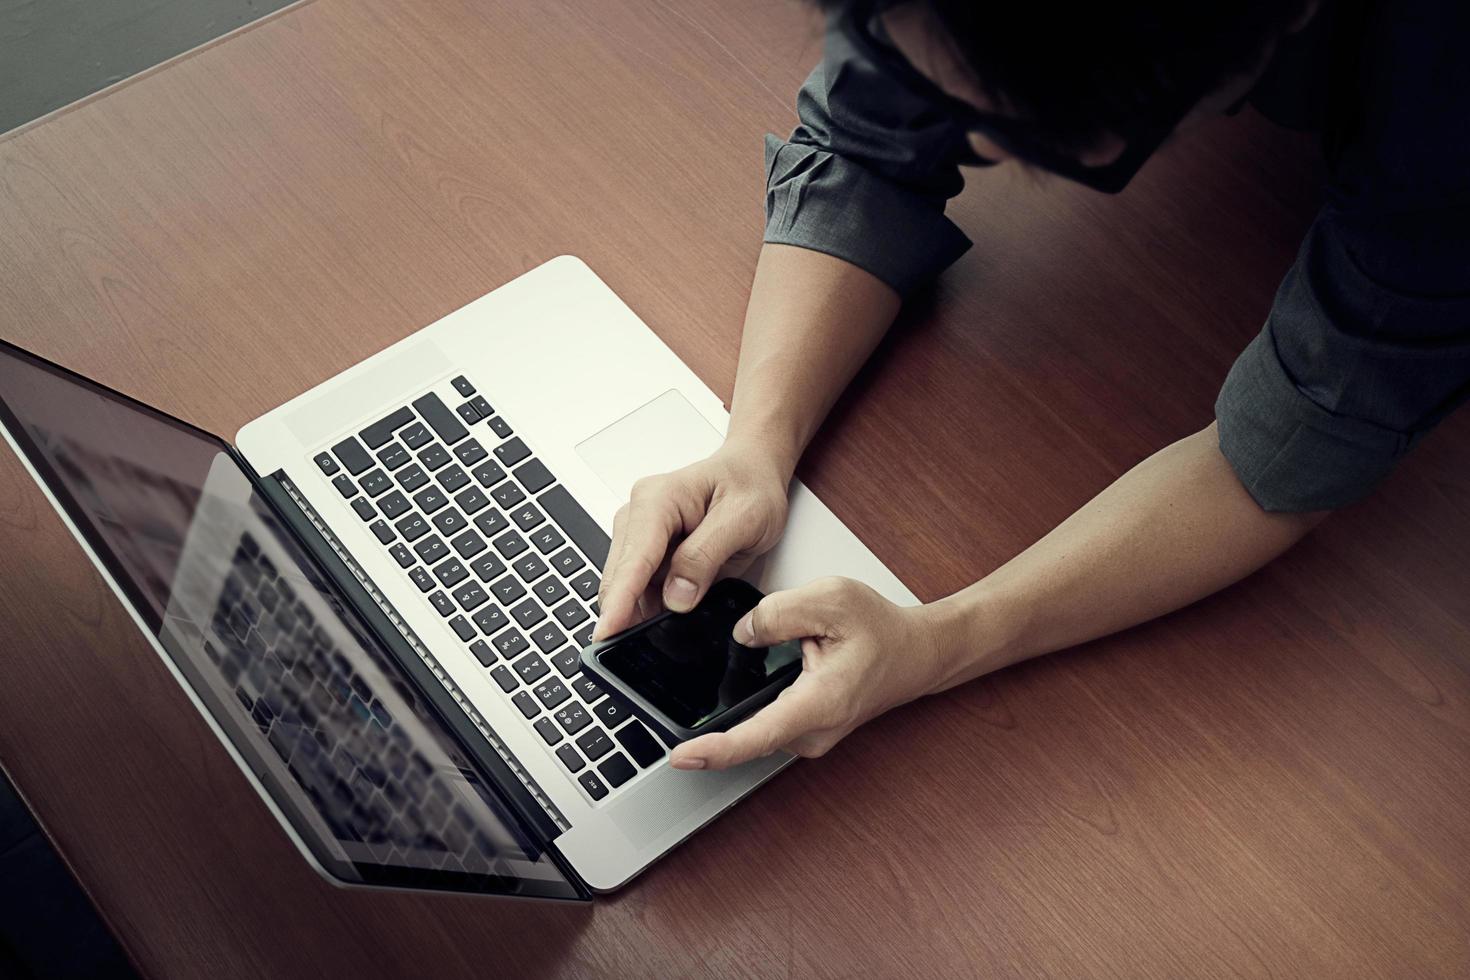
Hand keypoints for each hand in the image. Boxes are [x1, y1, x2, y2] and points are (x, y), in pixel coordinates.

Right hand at [593, 443, 791, 639]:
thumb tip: (677, 596)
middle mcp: (638, 517)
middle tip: (654, 644)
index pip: (632, 559)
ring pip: (628, 588)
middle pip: (620, 579)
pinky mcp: (648, 553)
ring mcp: (639, 536)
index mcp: (657, 500)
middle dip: (629, 614)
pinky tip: (677, 610)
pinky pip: (642, 588)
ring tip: (676, 625)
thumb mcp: (743, 518)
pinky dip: (655, 606)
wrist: (753, 472)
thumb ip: (706, 556)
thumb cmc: (750, 484)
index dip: (619, 600)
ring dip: (645, 611)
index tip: (608, 632)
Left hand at [669, 577, 954, 770]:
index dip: (715, 750)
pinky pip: (762, 721)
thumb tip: (742, 633)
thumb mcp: (832, 599)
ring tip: (734, 676)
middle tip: (691, 700)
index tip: (681, 756)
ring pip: (752, 725)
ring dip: (732, 707)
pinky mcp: (803, 731)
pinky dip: (747, 704)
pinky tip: (745, 679)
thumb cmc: (882, 630)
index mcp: (820, 703)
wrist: (915, 655)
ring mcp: (808, 737)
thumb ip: (780, 612)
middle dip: (711, 720)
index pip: (758, 736)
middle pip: (745, 734)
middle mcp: (812, 732)